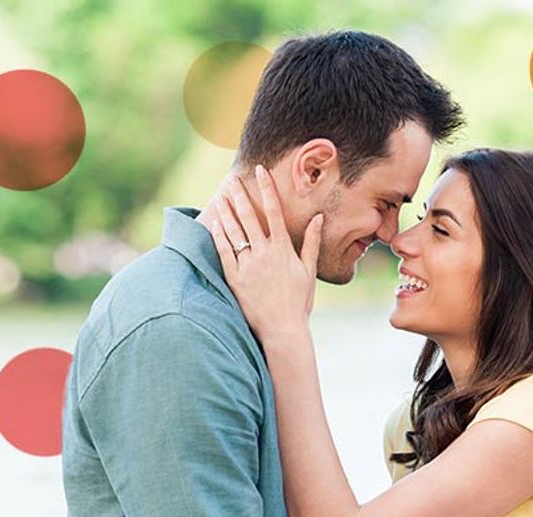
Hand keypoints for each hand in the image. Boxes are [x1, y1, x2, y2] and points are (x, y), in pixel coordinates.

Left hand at [207, 165, 322, 340]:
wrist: (282, 329)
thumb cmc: (298, 302)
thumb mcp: (308, 271)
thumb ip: (310, 242)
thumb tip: (317, 218)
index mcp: (283, 249)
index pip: (273, 211)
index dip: (266, 188)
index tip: (260, 171)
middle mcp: (264, 254)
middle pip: (249, 217)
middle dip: (240, 195)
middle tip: (232, 179)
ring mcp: (248, 265)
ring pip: (234, 232)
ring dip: (226, 211)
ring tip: (221, 195)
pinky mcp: (235, 278)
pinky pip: (224, 252)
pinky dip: (219, 236)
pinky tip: (215, 222)